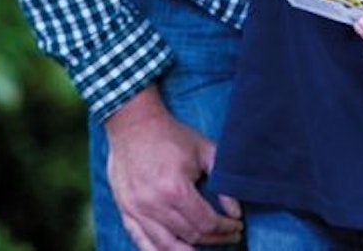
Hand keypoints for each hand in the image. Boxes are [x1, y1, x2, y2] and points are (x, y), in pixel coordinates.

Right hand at [104, 88, 242, 249]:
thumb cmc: (171, 135)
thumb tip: (235, 211)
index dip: (226, 229)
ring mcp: (137, 210)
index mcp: (175, 189)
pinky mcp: (126, 211)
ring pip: (167, 246)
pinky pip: (142, 242)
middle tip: (228, 235)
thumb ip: (223, 182)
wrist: (133, 124)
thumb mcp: (205, 150)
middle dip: (214, 239)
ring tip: (207, 246)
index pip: (206, 223)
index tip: (237, 226)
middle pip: (190, 236)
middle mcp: (154, 204)